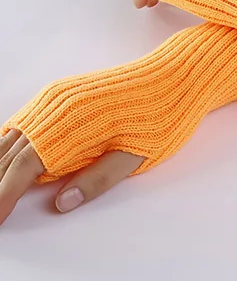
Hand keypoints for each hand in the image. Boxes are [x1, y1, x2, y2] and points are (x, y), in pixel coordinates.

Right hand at [0, 0, 153, 225]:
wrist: (176, 76)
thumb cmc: (162, 118)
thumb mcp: (136, 157)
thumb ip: (97, 179)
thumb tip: (61, 204)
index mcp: (72, 126)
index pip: (24, 168)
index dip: (4, 196)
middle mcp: (55, 107)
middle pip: (9, 153)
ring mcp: (55, 98)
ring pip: (11, 136)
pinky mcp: (61, 93)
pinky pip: (23, 121)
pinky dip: (8, 144)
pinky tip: (5, 160)